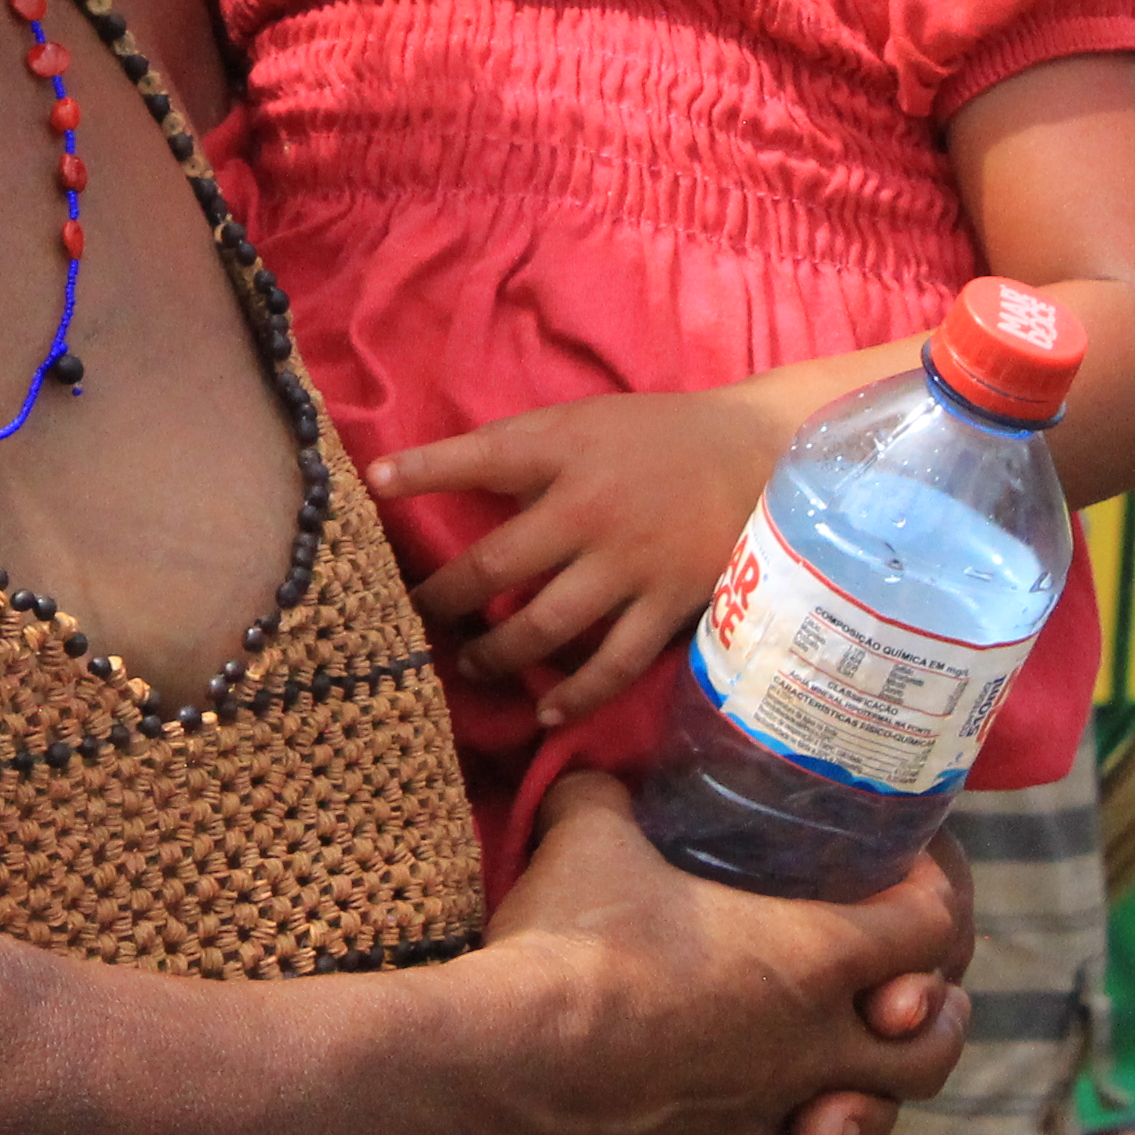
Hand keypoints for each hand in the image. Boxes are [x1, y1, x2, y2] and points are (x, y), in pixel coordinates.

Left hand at [385, 373, 863, 724]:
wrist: (760, 453)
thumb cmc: (654, 437)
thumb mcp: (582, 422)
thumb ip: (514, 449)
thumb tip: (422, 473)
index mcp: (566, 449)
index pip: (481, 456)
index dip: (424, 469)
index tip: (374, 485)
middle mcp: (591, 507)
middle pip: (497, 562)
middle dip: (445, 597)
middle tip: (413, 618)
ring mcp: (631, 562)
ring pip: (546, 623)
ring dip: (497, 652)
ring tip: (469, 664)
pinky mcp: (671, 603)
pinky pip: (615, 662)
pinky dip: (576, 693)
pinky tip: (544, 712)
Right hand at [490, 777, 970, 1134]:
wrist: (502, 1071)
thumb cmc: (565, 947)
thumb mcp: (589, 841)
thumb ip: (608, 800)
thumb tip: (595, 778)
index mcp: (810, 960)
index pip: (933, 929)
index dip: (934, 899)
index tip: (909, 882)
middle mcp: (810, 1050)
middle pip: (933, 1053)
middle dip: (934, 1025)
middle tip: (910, 1001)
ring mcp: (764, 1126)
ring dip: (867, 1119)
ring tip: (845, 1097)